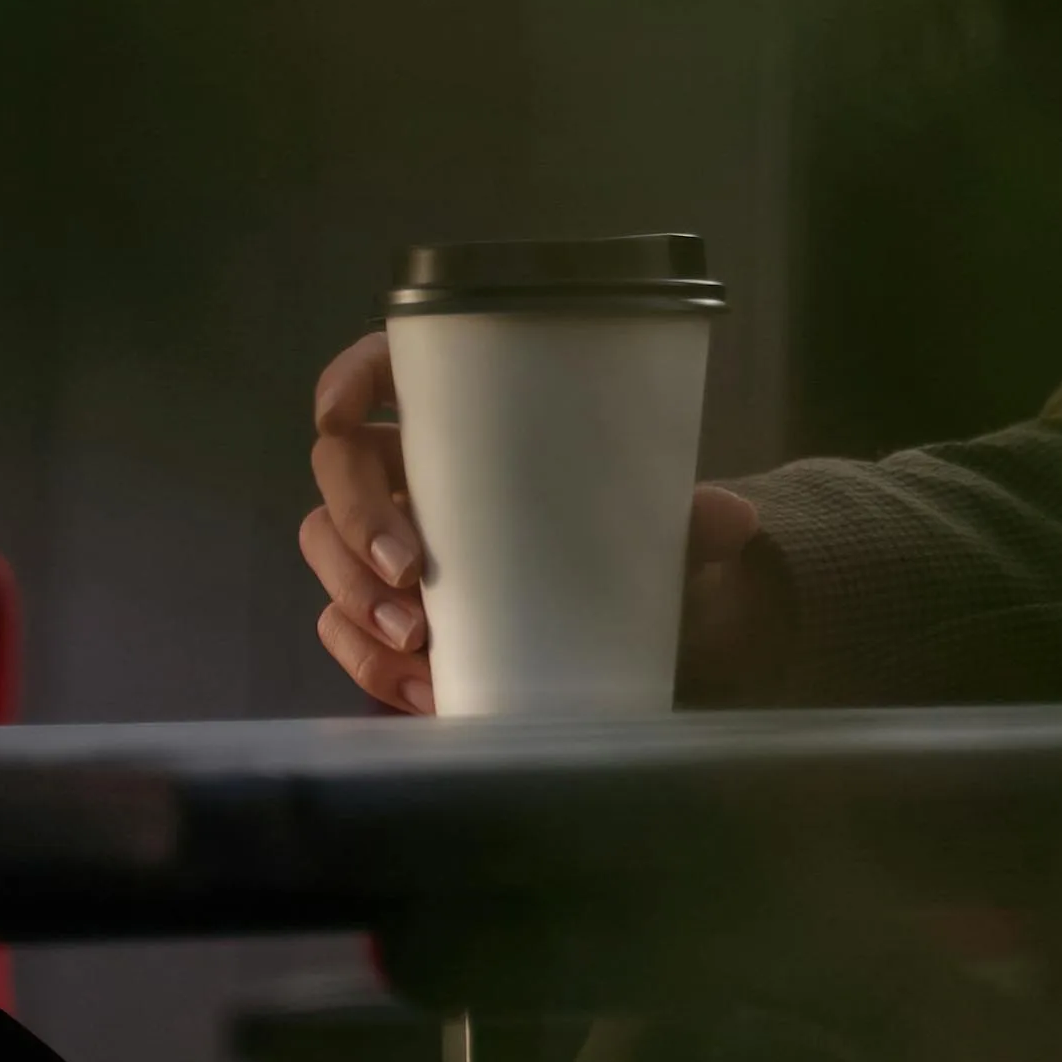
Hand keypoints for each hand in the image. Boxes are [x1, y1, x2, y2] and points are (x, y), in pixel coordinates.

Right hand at [301, 330, 778, 713]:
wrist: (622, 613)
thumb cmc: (615, 533)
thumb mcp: (653, 522)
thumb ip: (689, 520)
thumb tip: (733, 519)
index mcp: (456, 421)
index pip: (380, 373)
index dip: (347, 383)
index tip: (342, 417)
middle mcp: (408, 474)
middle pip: (336, 474)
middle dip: (359, 521)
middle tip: (411, 571)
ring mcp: (383, 543)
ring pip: (327, 555)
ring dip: (357, 598)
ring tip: (418, 640)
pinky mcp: (382, 613)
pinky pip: (347, 632)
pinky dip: (372, 662)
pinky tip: (422, 687)